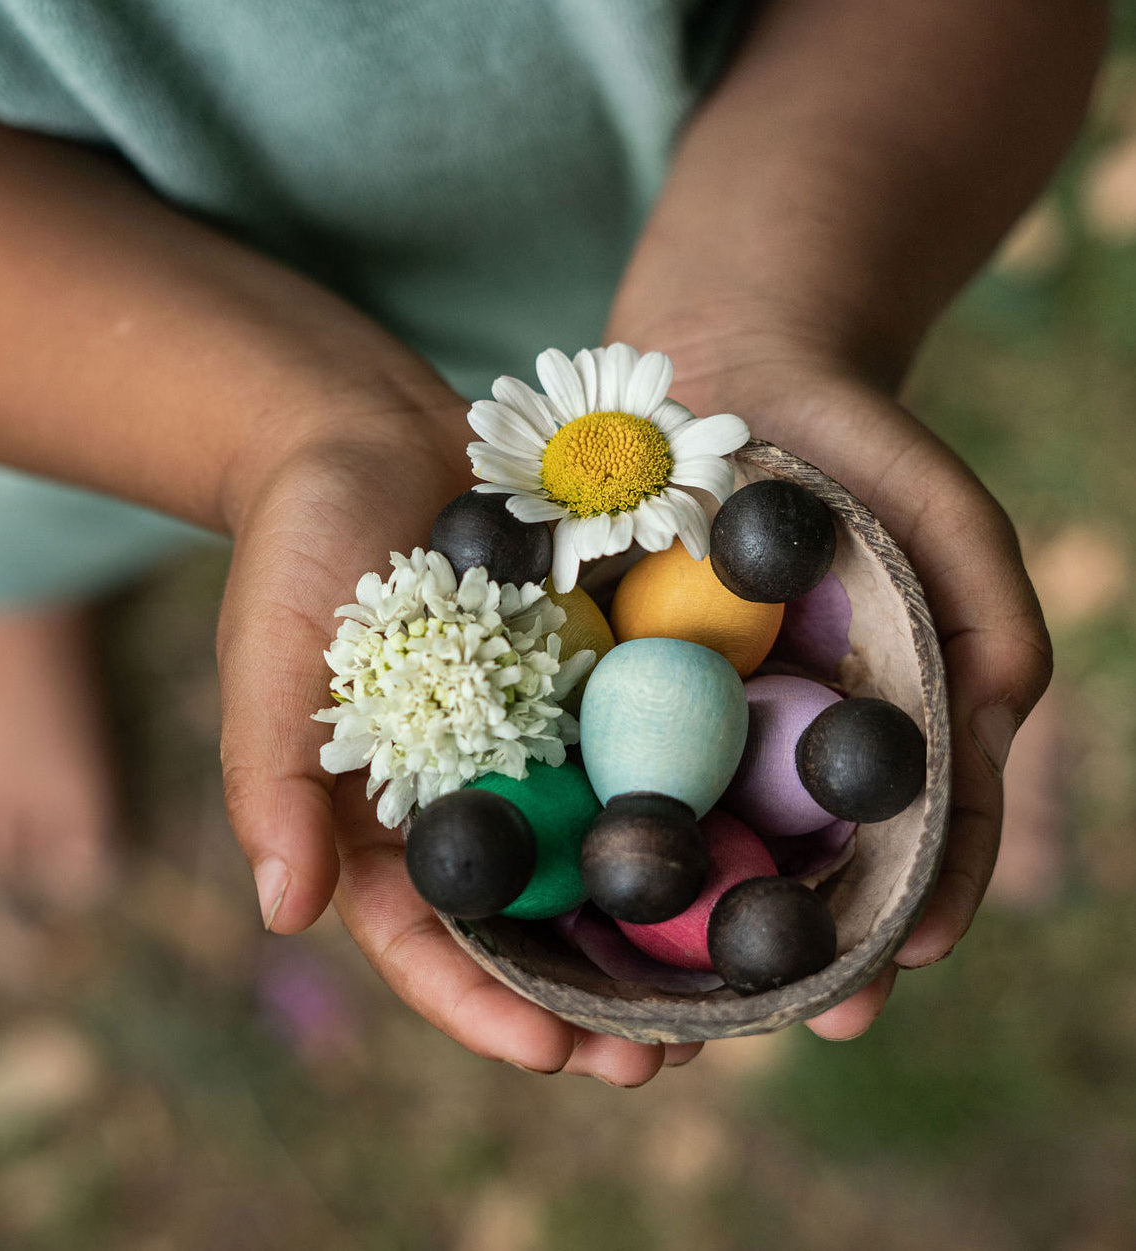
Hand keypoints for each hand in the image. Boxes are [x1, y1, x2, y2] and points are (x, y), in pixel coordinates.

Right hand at [216, 402, 701, 1083]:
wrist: (372, 433)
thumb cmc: (300, 544)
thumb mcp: (272, 650)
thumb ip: (271, 774)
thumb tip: (286, 910)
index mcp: (387, 819)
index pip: (428, 941)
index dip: (483, 1006)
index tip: (552, 1054)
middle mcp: (474, 800)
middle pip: (536, 928)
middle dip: (595, 999)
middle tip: (665, 1056)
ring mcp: (542, 748)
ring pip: (606, 860)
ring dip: (662, 929)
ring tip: (730, 988)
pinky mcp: (597, 687)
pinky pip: (652, 755)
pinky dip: (695, 806)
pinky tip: (753, 847)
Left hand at [658, 330, 1052, 1040]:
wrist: (728, 362)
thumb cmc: (853, 446)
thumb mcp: (947, 523)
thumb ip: (989, 630)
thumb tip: (978, 760)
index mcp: (870, 726)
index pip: (903, 841)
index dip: (906, 909)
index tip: (888, 972)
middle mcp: (779, 741)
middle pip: (790, 865)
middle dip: (780, 949)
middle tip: (776, 1018)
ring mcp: (691, 720)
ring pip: (688, 837)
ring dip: (675, 922)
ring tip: (656, 1002)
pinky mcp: (608, 684)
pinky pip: (595, 763)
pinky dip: (591, 821)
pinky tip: (568, 885)